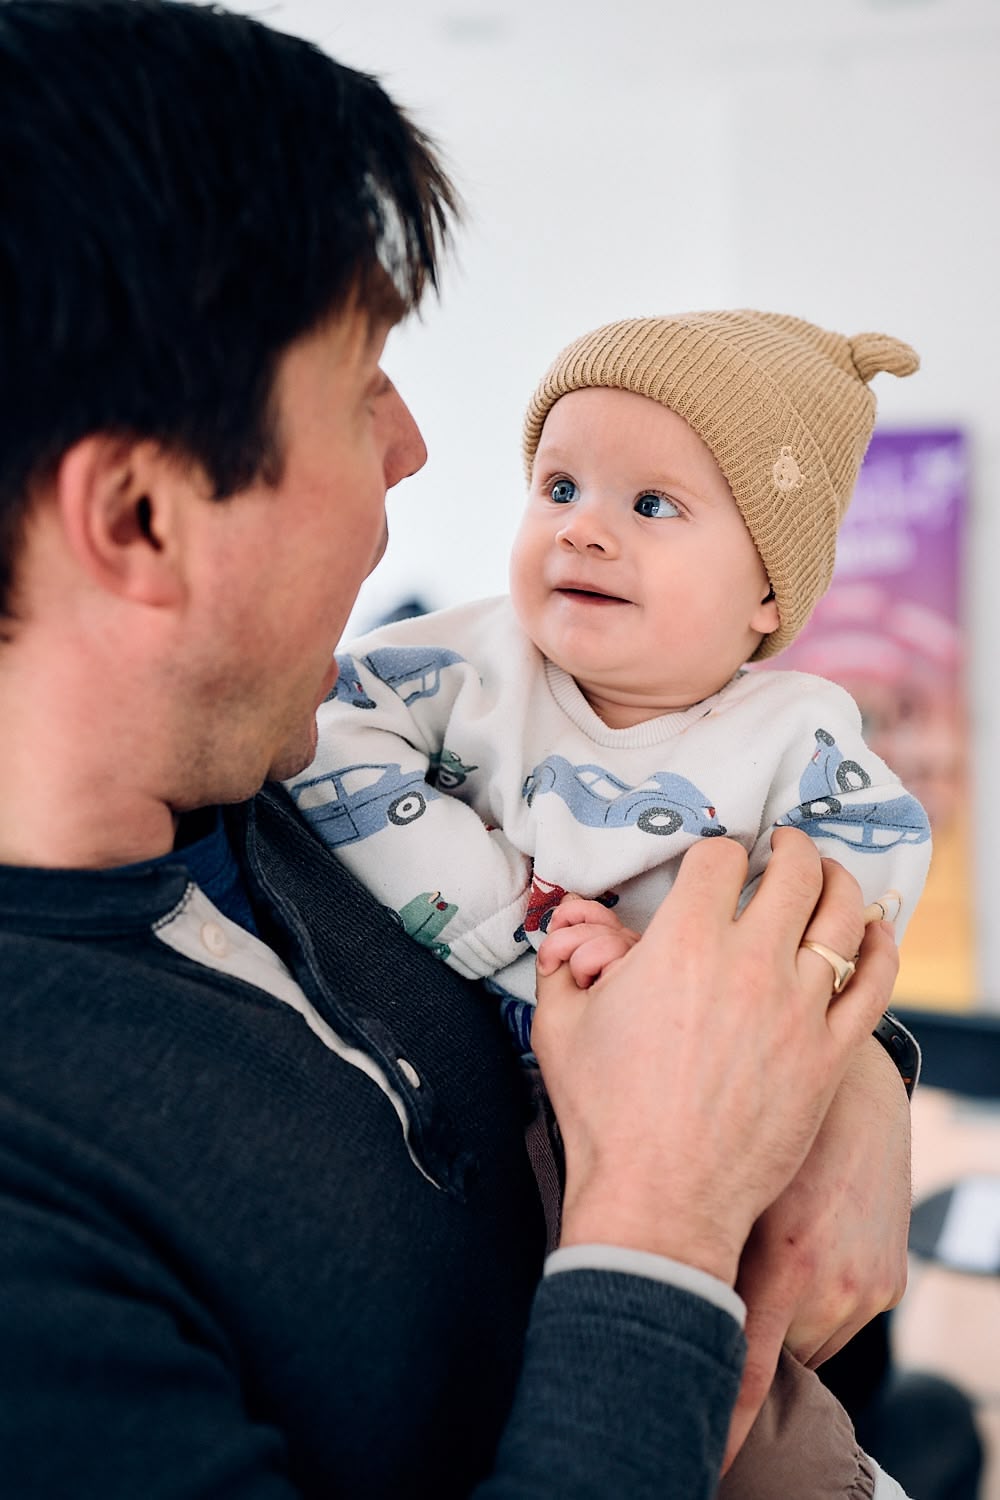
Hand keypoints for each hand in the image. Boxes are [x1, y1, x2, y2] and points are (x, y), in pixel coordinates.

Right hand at [533, 830, 897, 1285]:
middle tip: (782, 849)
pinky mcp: (830, 1055)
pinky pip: (875, 982)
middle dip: (789, 849)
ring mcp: (799, 1010)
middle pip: (794, 871)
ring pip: (841, 916)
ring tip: (826, 878)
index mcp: (682, 945)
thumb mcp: (558, 1025)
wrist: (659, 1200)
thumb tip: (569, 934)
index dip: (714, 853)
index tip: (712, 866)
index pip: (719, 859)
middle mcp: (749, 965)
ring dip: (836, 883)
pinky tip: (871, 932)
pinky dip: (878, 945)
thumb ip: (564, 963)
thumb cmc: (604, 1115)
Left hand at [722, 1031, 909, 1469]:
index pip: (746, 1372)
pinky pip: (837, 1321)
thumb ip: (696, 1245)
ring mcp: (869, 1286)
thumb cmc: (759, 1121)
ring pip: (805, 1344)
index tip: (695, 1452)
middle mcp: (836, 1284)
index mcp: (787, 1259)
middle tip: (705, 1302)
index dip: (721, 1425)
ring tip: (754, 1263)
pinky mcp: (889, 1281)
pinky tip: (790, 1252)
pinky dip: (810, 1306)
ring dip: (777, 1324)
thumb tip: (646, 1298)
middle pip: (771, 1357)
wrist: (853, 1088)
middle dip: (736, 1339)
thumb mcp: (724, 1179)